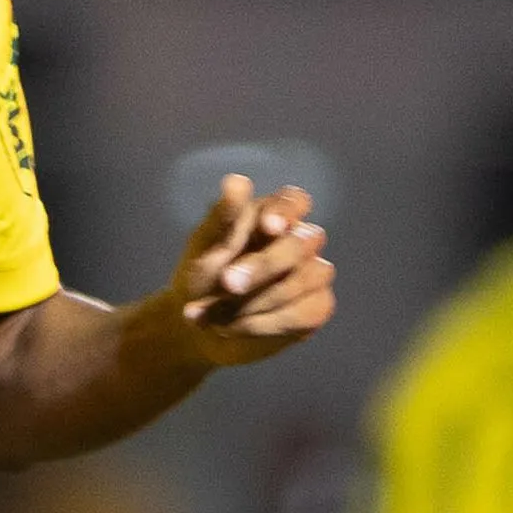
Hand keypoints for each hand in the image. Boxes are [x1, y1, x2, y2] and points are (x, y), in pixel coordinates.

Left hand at [163, 174, 333, 365]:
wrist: (196, 330)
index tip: (267, 227)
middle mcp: (299, 240)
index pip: (294, 201)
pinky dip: (266, 323)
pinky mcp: (315, 308)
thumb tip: (236, 182)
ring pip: (307, 278)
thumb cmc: (201, 278)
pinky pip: (304, 312)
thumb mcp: (204, 248)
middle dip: (263, 266)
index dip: (286, 212)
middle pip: (299, 244)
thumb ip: (223, 217)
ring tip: (215, 316)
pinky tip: (233, 328)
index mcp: (272, 215)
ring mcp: (312, 273)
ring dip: (258, 299)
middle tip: (226, 283)